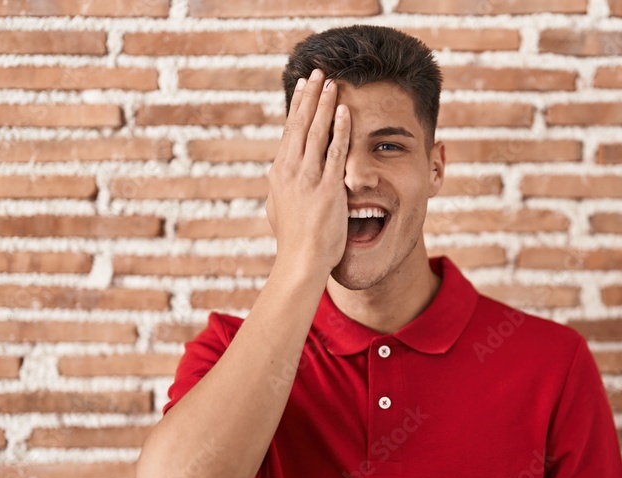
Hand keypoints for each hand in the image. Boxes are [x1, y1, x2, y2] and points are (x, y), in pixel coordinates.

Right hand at [266, 69, 350, 274]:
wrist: (301, 261)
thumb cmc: (294, 242)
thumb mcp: (279, 210)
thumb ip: (281, 192)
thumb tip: (277, 182)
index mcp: (279, 174)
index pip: (289, 132)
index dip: (297, 108)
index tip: (302, 88)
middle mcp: (290, 170)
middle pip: (300, 124)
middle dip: (309, 96)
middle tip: (316, 73)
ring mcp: (308, 178)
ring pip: (317, 132)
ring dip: (324, 105)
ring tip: (332, 83)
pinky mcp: (327, 187)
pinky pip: (335, 152)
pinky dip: (340, 130)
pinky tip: (344, 112)